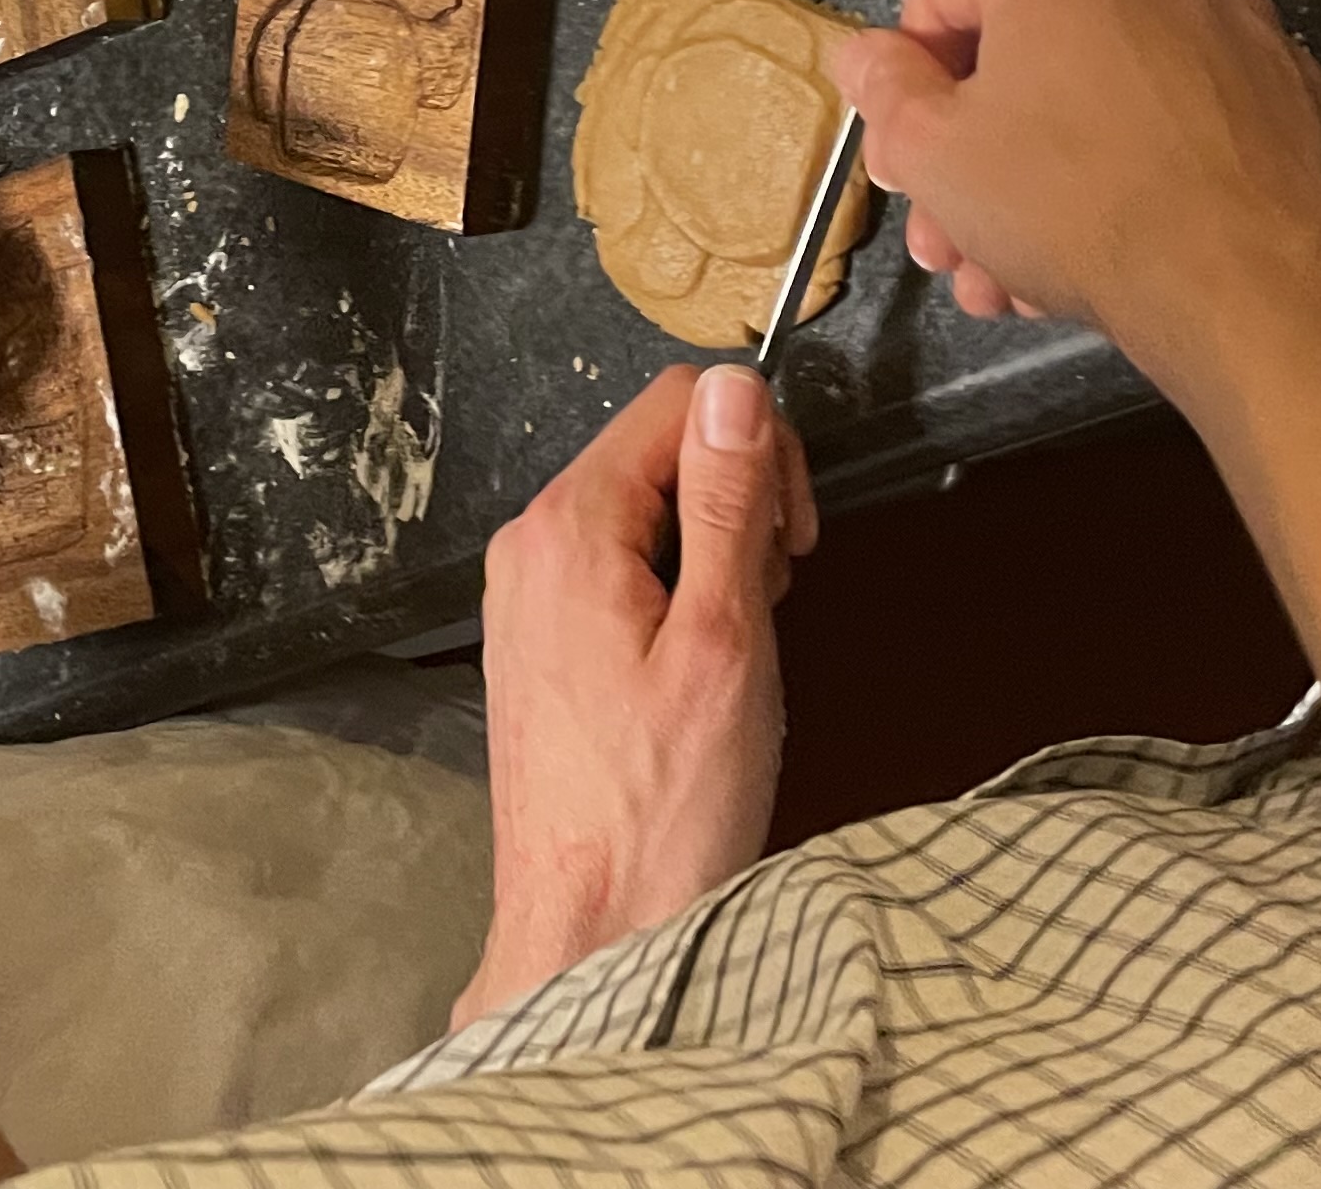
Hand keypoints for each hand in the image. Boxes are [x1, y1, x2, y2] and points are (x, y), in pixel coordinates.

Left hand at [456, 364, 818, 1026]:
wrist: (587, 931)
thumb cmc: (662, 808)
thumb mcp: (723, 639)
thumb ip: (728, 502)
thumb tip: (736, 389)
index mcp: (571, 526)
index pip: (680, 402)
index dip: (761, 452)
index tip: (793, 538)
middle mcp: (532, 544)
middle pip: (660, 451)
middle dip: (739, 505)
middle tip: (774, 600)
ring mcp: (527, 595)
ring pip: (645, 512)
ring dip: (713, 556)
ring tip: (736, 651)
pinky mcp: (539, 642)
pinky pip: (619, 569)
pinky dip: (675, 597)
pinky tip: (697, 672)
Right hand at [828, 0, 1320, 380]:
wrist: (1260, 286)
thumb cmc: (1078, 202)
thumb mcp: (935, 154)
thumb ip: (886, 91)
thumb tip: (868, 55)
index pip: (942, 1)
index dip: (909, 91)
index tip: (908, 165)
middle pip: (1030, 58)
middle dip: (980, 159)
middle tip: (956, 244)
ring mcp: (1234, 26)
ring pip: (1107, 100)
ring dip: (1052, 183)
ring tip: (1024, 280)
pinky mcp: (1289, 93)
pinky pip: (1184, 126)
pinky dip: (1143, 177)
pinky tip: (1114, 260)